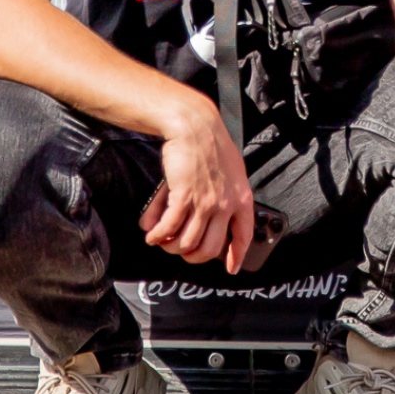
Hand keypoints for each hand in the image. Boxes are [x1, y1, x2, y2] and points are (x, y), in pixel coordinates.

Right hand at [141, 100, 254, 271]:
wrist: (195, 125)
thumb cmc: (211, 143)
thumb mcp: (232, 171)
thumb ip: (227, 195)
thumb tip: (213, 217)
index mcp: (241, 199)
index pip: (243, 235)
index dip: (236, 256)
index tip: (230, 268)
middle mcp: (225, 205)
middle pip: (209, 248)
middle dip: (192, 256)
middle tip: (182, 252)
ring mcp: (204, 203)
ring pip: (187, 242)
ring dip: (171, 247)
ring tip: (163, 242)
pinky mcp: (183, 196)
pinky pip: (169, 227)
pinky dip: (158, 235)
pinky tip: (151, 234)